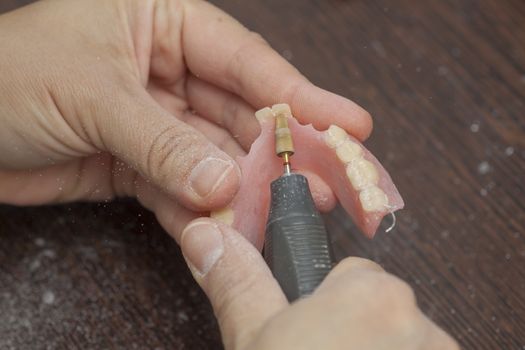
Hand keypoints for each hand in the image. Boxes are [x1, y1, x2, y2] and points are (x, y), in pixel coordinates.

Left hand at [0, 0, 370, 238]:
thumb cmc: (7, 79)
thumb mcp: (93, 97)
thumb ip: (162, 142)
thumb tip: (222, 182)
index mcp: (165, 21)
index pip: (245, 59)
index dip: (300, 94)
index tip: (348, 123)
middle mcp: (169, 68)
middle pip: (241, 113)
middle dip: (282, 151)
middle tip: (326, 181)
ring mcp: (159, 119)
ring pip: (215, 157)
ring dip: (244, 188)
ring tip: (286, 213)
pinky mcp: (142, 163)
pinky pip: (182, 187)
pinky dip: (201, 210)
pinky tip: (227, 227)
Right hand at [180, 218, 459, 349]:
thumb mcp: (256, 345)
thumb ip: (237, 283)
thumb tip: (205, 236)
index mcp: (373, 295)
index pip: (354, 275)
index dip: (326, 307)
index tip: (312, 337)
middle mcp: (422, 326)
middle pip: (383, 315)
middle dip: (354, 339)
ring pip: (403, 347)